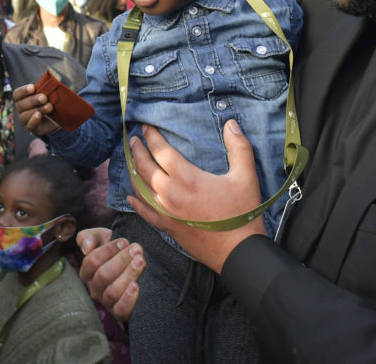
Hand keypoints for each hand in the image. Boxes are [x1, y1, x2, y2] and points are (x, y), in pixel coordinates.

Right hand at [13, 83, 59, 135]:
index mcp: (21, 98)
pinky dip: (34, 120)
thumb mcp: (48, 93)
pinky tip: (39, 115)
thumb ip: (48, 86)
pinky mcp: (32, 128)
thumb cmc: (48, 101)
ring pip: (25, 115)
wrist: (55, 117)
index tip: (33, 87)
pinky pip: (30, 125)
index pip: (17, 94)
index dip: (23, 91)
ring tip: (49, 106)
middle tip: (44, 98)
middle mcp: (20, 109)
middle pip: (21, 105)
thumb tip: (52, 75)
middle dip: (33, 100)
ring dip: (38, 109)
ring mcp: (24, 119)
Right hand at [77, 227, 145, 320]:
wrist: (134, 262)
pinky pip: (120, 310)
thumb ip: (89, 237)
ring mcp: (106, 302)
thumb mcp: (101, 238)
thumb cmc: (116, 249)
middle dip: (122, 260)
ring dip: (129, 275)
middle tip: (137, 249)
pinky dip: (128, 300)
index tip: (124, 241)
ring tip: (141, 262)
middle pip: (104, 276)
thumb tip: (87, 247)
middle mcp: (94, 289)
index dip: (109, 250)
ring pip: (113, 292)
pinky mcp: (120, 313)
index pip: (92, 261)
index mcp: (87, 272)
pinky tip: (136, 286)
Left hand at [126, 120, 266, 273]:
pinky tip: (130, 197)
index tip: (145, 126)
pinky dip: (136, 202)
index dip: (151, 137)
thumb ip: (239, 147)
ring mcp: (165, 211)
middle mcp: (169, 193)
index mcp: (186, 177)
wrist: (238, 252)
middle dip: (137, 150)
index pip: (160, 151)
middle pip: (145, 167)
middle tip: (133, 140)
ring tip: (130, 160)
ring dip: (133, 172)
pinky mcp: (166, 227)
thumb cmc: (242, 214)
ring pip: (140, 188)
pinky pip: (144, 212)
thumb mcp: (246, 177)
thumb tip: (231, 124)